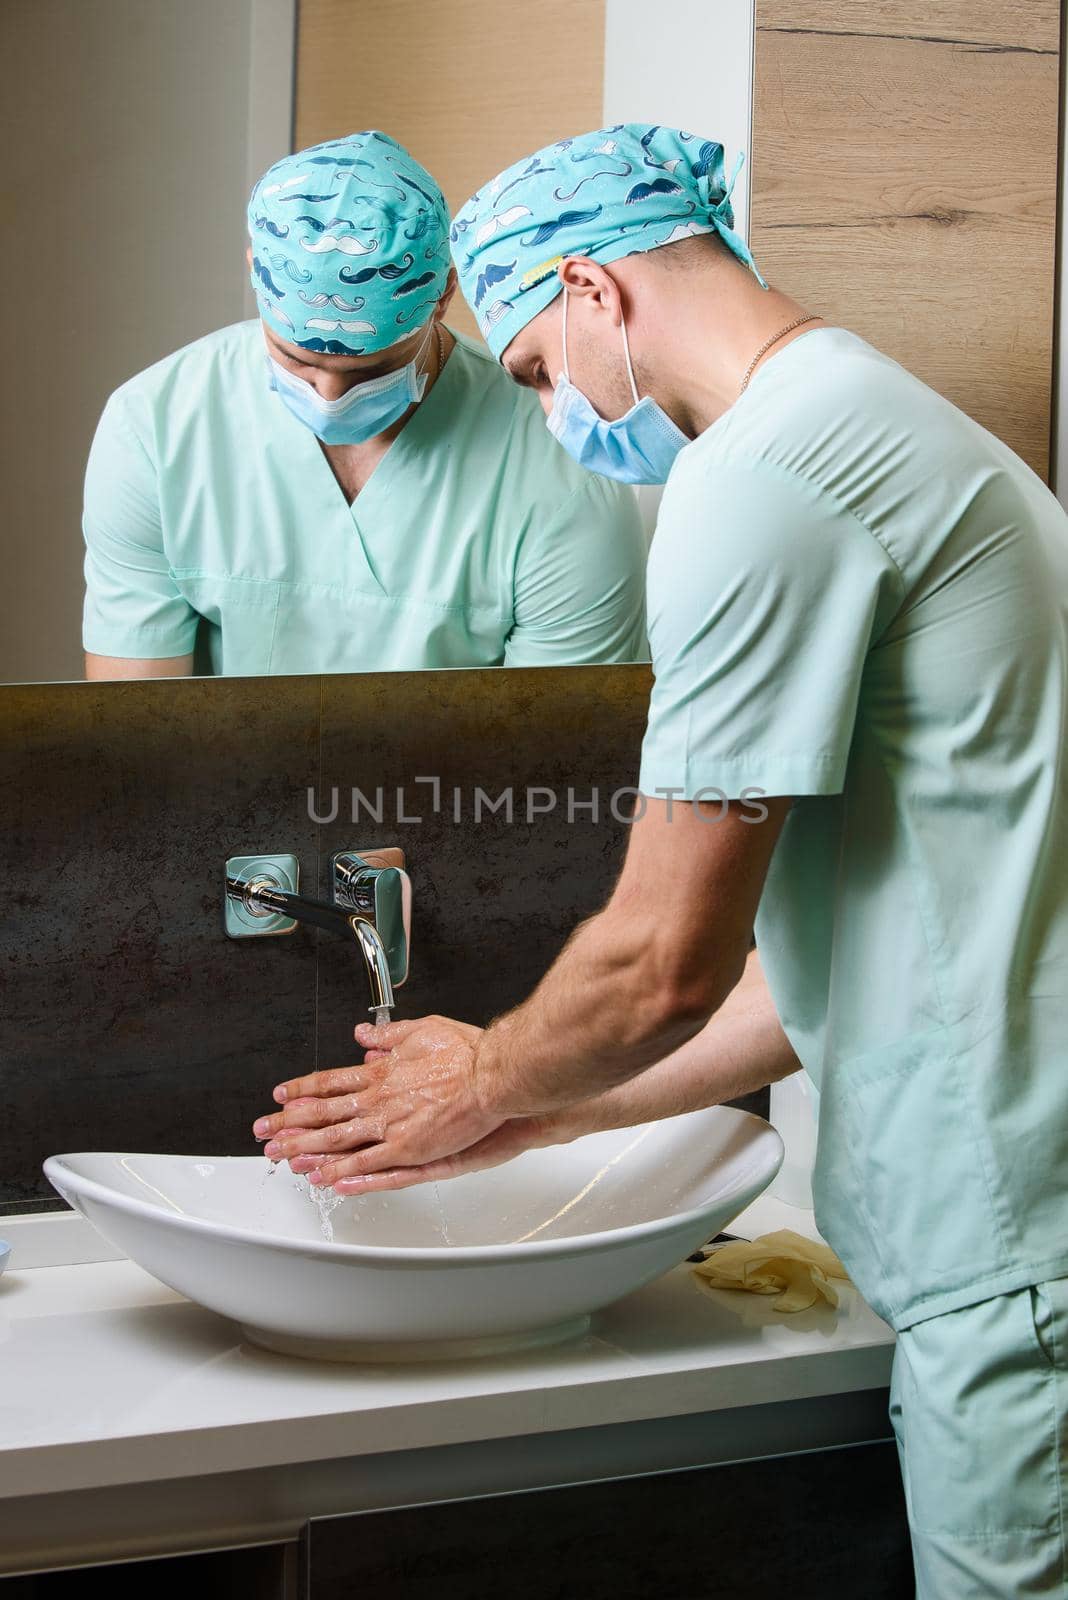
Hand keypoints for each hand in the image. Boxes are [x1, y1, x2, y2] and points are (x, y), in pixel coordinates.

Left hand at [252, 1015, 511, 1192]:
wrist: (493, 1075)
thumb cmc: (468, 1053)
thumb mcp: (424, 1029)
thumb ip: (390, 1035)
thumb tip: (365, 1035)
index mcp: (381, 1072)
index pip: (331, 1082)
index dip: (303, 1090)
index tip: (283, 1096)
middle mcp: (378, 1099)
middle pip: (323, 1113)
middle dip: (290, 1123)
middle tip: (264, 1131)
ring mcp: (391, 1126)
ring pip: (337, 1140)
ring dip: (305, 1148)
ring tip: (279, 1156)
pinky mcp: (409, 1149)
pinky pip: (367, 1164)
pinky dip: (343, 1170)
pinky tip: (324, 1178)